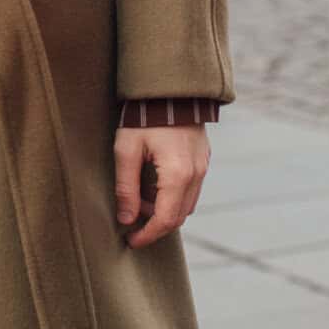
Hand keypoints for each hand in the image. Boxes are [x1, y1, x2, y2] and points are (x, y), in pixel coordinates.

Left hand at [115, 124, 210, 250]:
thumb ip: (126, 188)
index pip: (166, 219)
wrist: (170, 87)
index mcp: (178, 174)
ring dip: (164, 212)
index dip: (148, 235)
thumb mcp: (126, 150)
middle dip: (156, 227)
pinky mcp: (203, 159)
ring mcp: (203, 166)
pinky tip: (153, 189)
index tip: (131, 241)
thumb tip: (125, 218)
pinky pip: (191, 189)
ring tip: (139, 204)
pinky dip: (173, 197)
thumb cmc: (144, 116)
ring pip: (187, 204)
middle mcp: (196, 174)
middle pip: (179, 216)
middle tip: (132, 227)